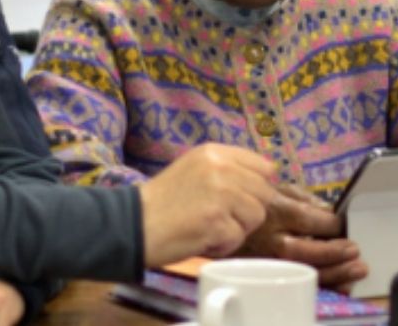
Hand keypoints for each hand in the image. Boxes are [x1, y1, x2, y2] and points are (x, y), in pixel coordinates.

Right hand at [140, 143, 278, 265]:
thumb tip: (265, 180)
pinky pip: (238, 238)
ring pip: (256, 216)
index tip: (242, 200)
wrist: (132, 223)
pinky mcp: (216, 222)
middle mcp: (221, 168)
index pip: (264, 167)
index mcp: (215, 153)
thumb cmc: (162, 201)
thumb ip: (227, 169)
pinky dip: (223, 245)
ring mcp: (220, 194)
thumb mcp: (194, 169)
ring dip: (237, 229)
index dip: (258, 187)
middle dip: (248, 211)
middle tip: (223, 218)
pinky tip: (202, 239)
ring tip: (211, 228)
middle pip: (265, 193)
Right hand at [236, 185, 367, 289]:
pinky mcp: (268, 273)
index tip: (345, 225)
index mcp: (276, 210)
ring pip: (304, 271)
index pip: (309, 218)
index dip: (333, 223)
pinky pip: (298, 283)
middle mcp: (271, 238)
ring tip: (357, 269)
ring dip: (335, 272)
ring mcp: (269, 260)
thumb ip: (304, 198)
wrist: (221, 221)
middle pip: (306, 250)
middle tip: (355, 250)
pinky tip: (342, 284)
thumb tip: (330, 211)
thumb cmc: (255, 203)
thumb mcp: (276, 189)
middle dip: (334, 252)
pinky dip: (322, 286)